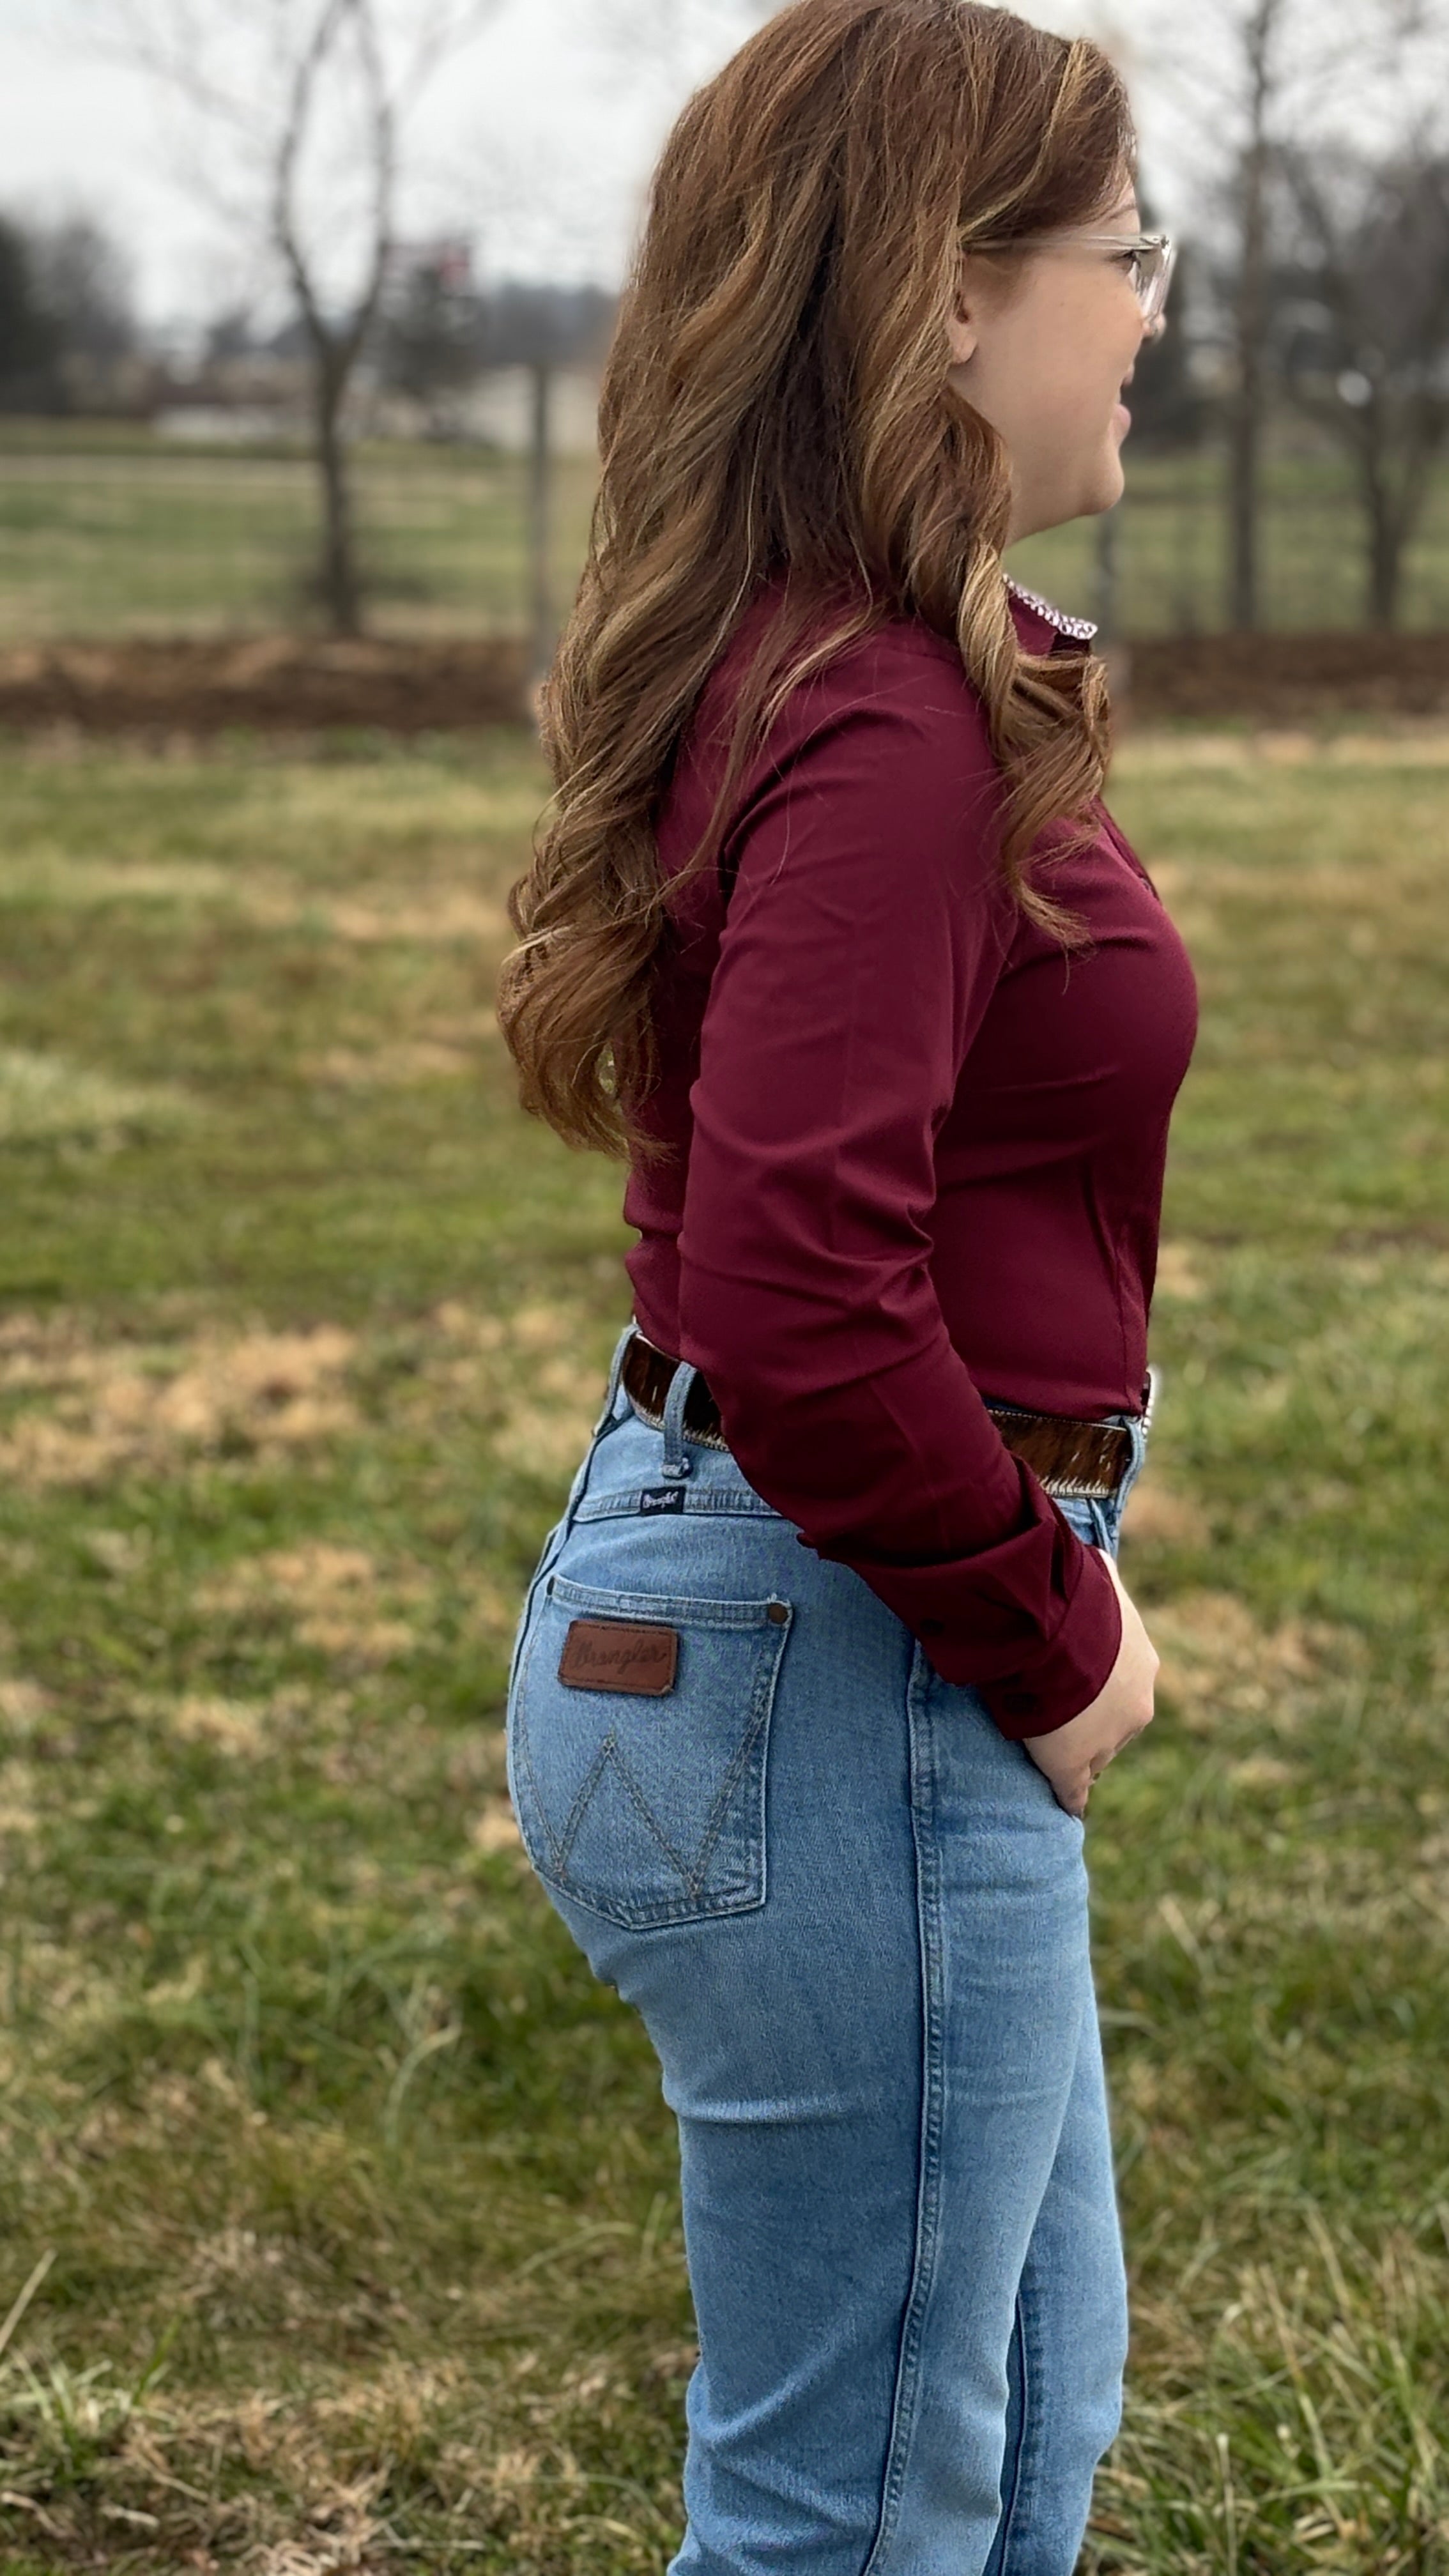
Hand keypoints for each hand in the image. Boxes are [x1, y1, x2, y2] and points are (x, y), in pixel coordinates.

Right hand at [1021, 1554, 1157, 1817]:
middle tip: (1064, 1715)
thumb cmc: (1072, 1598)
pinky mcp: (1072, 1765)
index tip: (1081, 1689)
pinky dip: (1070, 1796)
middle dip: (1095, 1721)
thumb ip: (1101, 1575)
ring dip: (1078, 1748)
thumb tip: (1097, 1557)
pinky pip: (1073, 1789)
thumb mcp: (1097, 1575)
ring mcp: (1106, 1740)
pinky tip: (1067, 1806)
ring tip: (1053, 1747)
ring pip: (1098, 1752)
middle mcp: (1134, 1706)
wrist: (1054, 1632)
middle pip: (1116, 1724)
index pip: (1124, 1690)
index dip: (1100, 1691)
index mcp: (1141, 1668)